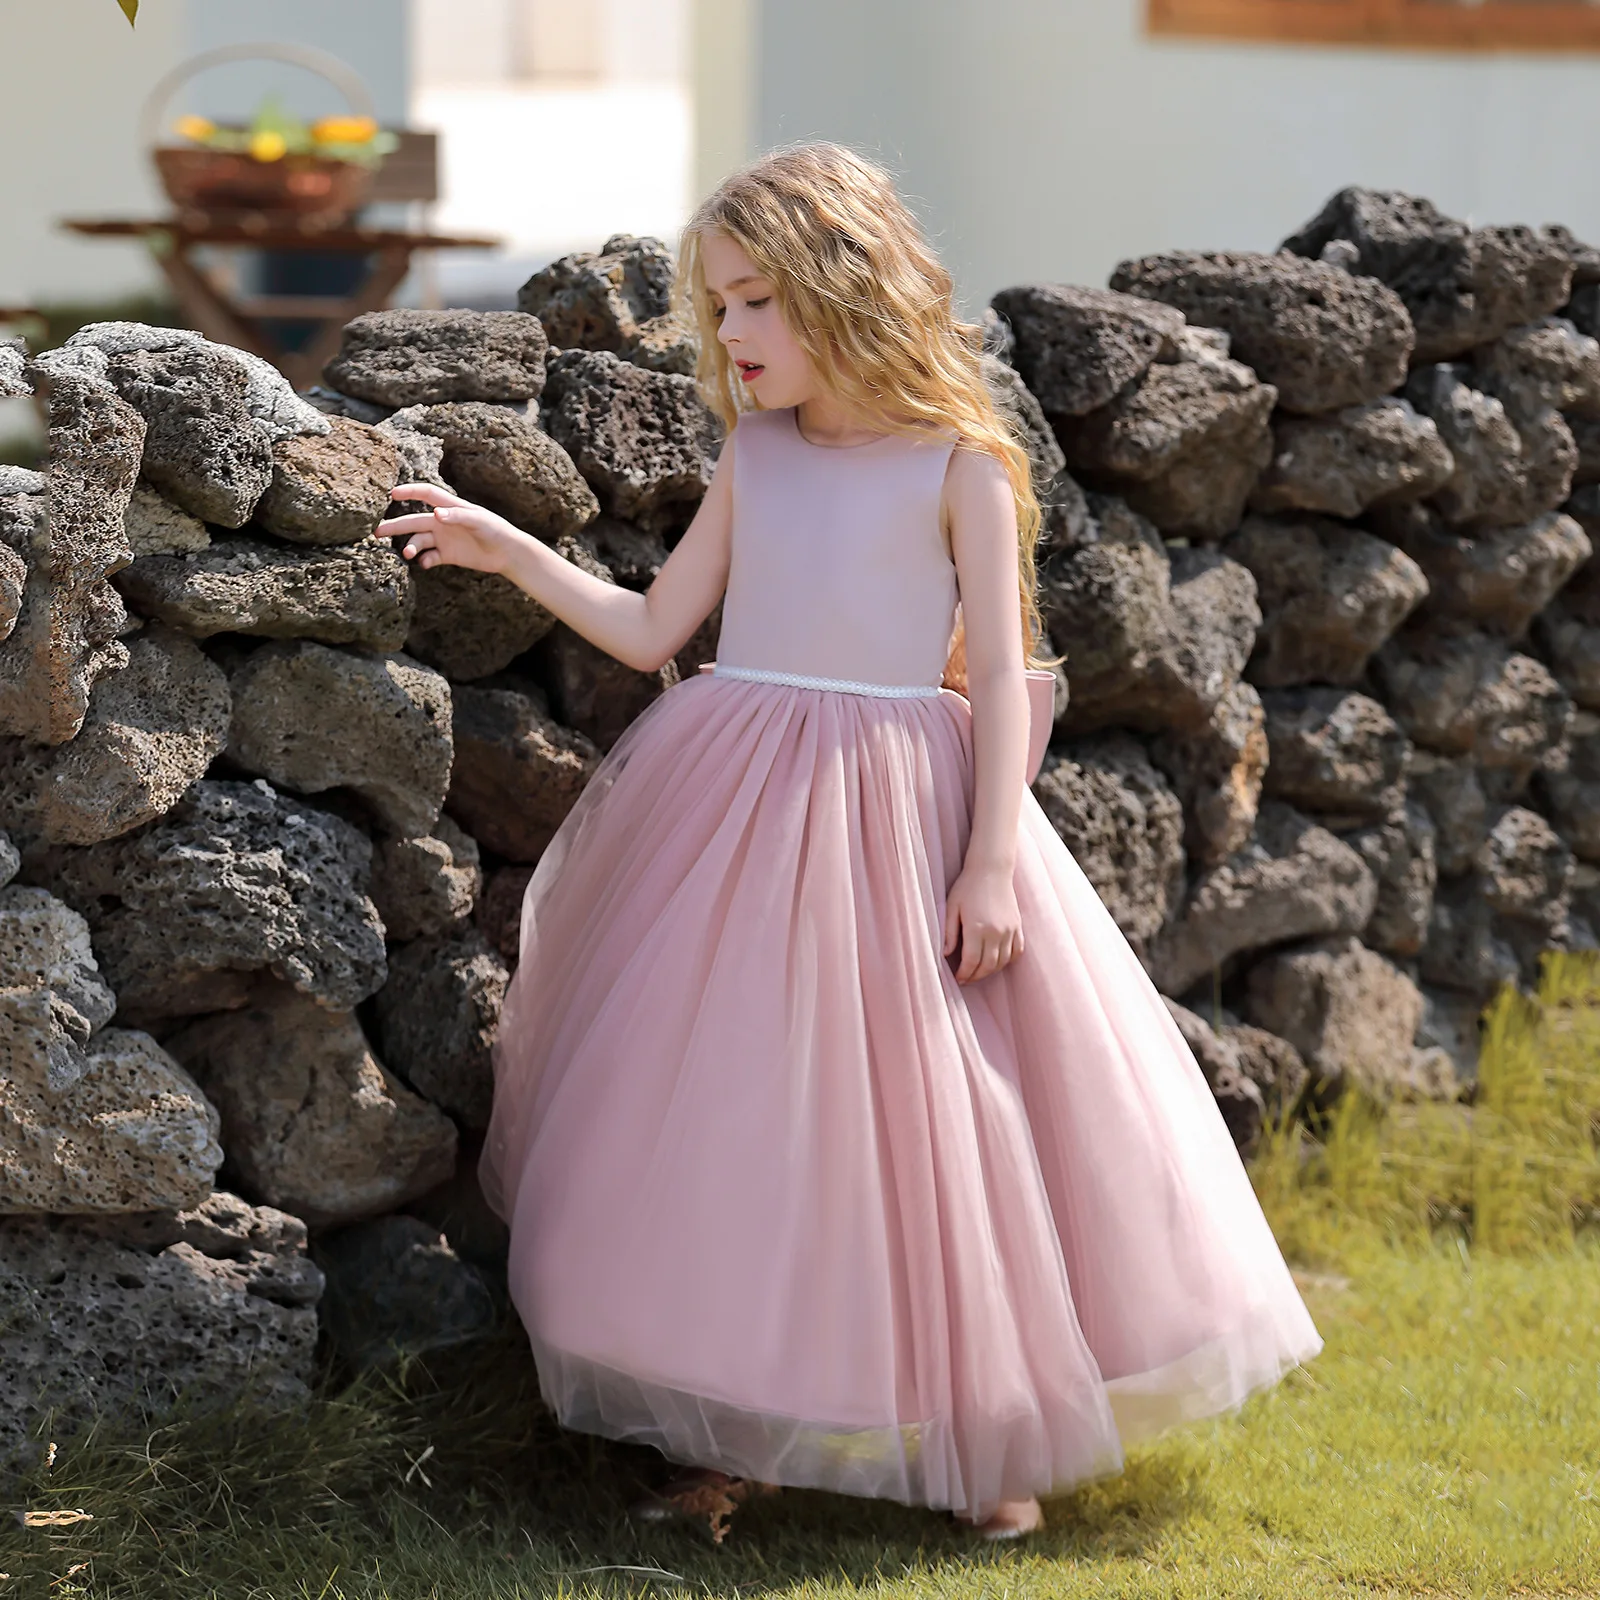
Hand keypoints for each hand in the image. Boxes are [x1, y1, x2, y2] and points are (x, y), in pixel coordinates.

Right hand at [374, 483, 527, 575]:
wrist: (508, 553)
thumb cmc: (496, 530)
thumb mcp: (479, 521)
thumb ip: (458, 516)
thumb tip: (435, 513)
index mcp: (450, 507)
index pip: (425, 494)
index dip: (408, 492)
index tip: (390, 493)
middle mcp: (443, 521)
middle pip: (413, 521)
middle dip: (395, 526)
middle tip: (376, 532)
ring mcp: (444, 538)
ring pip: (419, 541)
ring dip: (411, 546)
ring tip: (408, 554)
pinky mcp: (447, 555)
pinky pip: (429, 557)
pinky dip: (424, 560)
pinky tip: (425, 563)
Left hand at [942, 863, 1023, 983]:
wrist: (991, 869)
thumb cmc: (967, 886)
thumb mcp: (951, 907)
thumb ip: (949, 932)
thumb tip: (946, 954)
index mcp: (977, 928)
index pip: (972, 961)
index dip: (964, 973)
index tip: (958, 978)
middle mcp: (996, 931)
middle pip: (988, 965)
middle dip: (976, 976)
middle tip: (966, 979)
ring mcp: (1009, 929)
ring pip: (1003, 961)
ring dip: (991, 970)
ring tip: (979, 971)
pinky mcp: (1018, 926)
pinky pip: (1017, 950)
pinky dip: (1008, 960)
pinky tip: (997, 961)